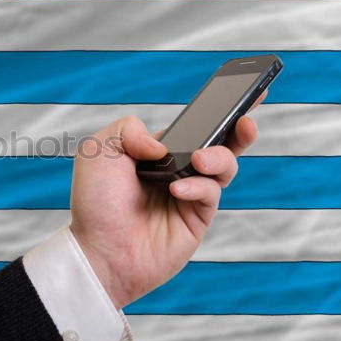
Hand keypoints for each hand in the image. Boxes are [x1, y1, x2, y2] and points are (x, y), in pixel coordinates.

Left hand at [69, 92, 264, 308]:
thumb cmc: (95, 203)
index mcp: (155, 152)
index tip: (237, 90)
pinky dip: (198, 187)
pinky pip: (211, 193)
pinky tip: (177, 190)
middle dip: (238, 126)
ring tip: (198, 160)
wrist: (98, 250)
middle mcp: (176, 170)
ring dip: (218, 157)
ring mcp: (190, 194)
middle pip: (218, 142)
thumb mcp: (97, 152)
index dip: (213, 110)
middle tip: (245, 118)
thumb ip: (127, 130)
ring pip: (223, 165)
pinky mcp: (198, 218)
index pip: (189, 126)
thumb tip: (162, 144)